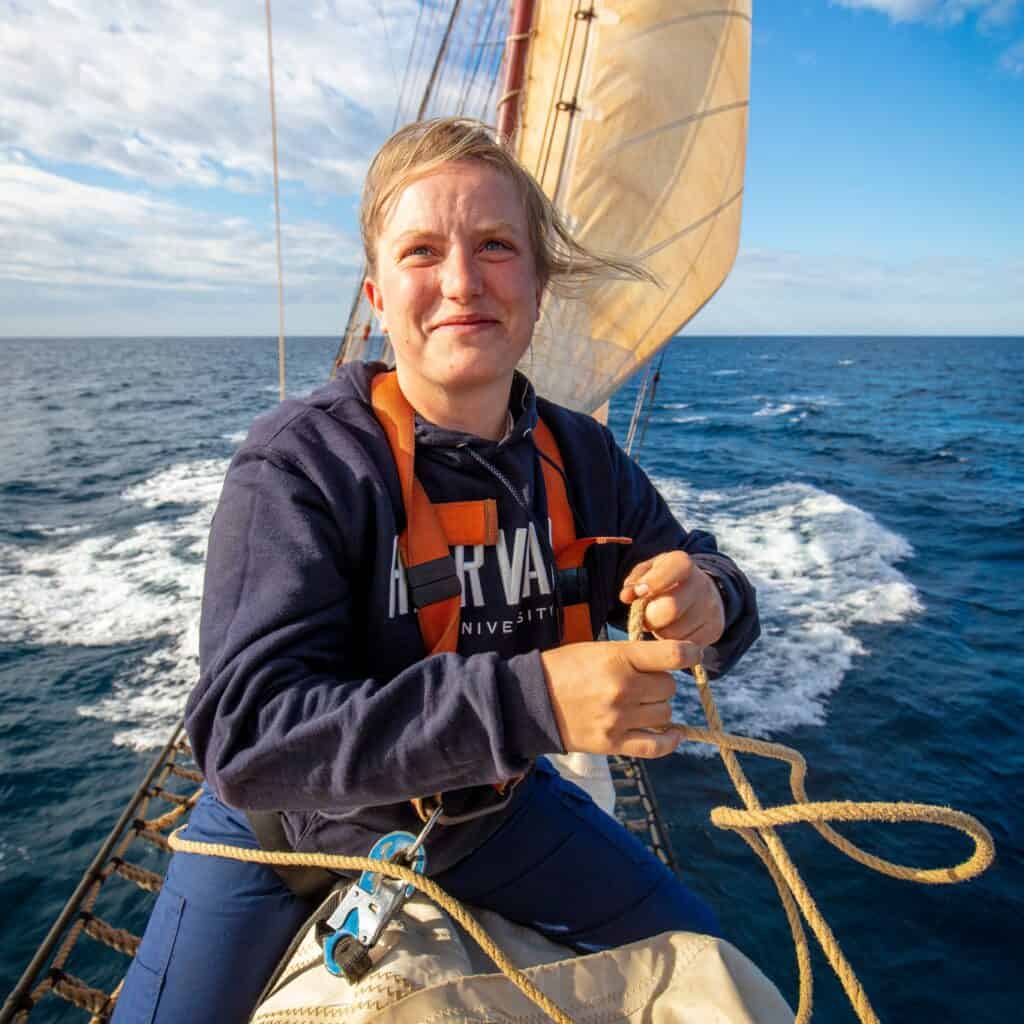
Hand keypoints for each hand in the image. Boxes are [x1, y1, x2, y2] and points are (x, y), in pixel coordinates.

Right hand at [539, 639, 701, 757]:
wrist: (529, 701)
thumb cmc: (564, 668)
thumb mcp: (598, 649)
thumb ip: (633, 655)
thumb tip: (671, 660)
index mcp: (617, 658)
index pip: (672, 655)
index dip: (690, 653)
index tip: (694, 654)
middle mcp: (622, 689)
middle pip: (669, 687)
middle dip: (661, 682)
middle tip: (643, 681)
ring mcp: (618, 719)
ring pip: (665, 714)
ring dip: (659, 707)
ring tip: (641, 702)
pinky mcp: (613, 743)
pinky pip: (656, 746)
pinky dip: (671, 740)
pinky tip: (675, 732)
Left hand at [619, 551, 724, 645]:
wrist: (701, 592)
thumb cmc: (665, 581)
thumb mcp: (649, 572)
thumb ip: (634, 581)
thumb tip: (626, 596)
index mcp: (682, 564)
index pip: (671, 570)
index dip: (652, 582)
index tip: (639, 592)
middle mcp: (702, 584)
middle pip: (670, 608)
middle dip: (650, 617)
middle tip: (646, 616)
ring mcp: (711, 608)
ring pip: (674, 633)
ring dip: (660, 632)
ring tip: (662, 622)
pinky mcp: (714, 630)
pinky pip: (684, 646)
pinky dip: (673, 642)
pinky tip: (674, 630)